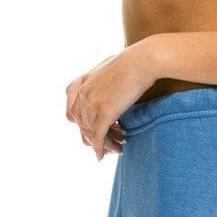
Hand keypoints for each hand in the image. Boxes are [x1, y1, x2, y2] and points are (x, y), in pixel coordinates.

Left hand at [65, 38, 157, 160]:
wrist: (144, 60)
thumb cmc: (132, 63)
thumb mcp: (107, 72)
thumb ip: (99, 85)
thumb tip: (106, 95)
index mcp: (80, 83)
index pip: (72, 112)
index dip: (82, 126)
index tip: (95, 132)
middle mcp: (82, 93)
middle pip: (81, 125)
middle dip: (93, 137)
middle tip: (111, 143)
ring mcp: (92, 102)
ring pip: (91, 132)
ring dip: (103, 144)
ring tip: (116, 148)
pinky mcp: (105, 111)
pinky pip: (98, 135)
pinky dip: (100, 148)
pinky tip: (103, 156)